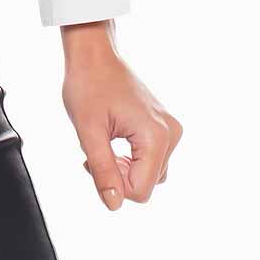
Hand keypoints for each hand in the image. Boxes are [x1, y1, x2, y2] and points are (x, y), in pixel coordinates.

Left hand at [59, 21, 181, 210]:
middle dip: (118, 175)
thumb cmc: (88, 84)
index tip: (92, 162)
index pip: (140, 190)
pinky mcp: (164, 126)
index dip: (113, 185)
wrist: (94, 53)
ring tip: (101, 143)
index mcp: (157, 137)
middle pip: (147, 183)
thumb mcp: (88, 131)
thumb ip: (103, 170)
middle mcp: (171, 134)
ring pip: (149, 172)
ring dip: (124, 167)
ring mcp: (170, 129)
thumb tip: (114, 205)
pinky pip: (150, 158)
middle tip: (93, 151)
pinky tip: (112, 140)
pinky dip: (131, 157)